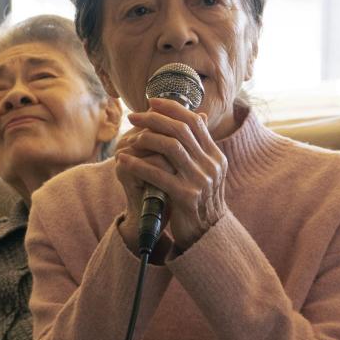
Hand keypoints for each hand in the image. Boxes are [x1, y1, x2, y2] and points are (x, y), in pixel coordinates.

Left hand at [115, 98, 227, 252]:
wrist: (207, 237)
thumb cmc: (198, 202)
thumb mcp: (203, 173)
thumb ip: (197, 149)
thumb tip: (193, 117)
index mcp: (216, 156)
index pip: (195, 122)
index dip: (172, 108)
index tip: (152, 102)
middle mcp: (212, 165)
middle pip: (181, 130)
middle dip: (155, 119)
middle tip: (133, 116)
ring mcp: (201, 181)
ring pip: (171, 147)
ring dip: (146, 138)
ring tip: (129, 138)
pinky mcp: (187, 197)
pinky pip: (159, 174)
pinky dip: (139, 164)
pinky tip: (123, 160)